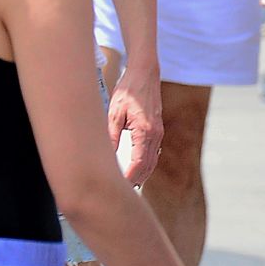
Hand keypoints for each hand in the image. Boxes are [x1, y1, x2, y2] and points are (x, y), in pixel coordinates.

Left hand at [107, 67, 162, 184]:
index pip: (139, 163)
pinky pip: (153, 152)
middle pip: (148, 165)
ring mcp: (158, 132)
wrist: (144, 74)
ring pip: (152, 160)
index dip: (130, 177)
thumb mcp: (114, 112)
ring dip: (142, 173)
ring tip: (128, 184)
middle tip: (122, 191)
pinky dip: (146, 163)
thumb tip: (106, 155)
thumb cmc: (128, 91)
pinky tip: (136, 167)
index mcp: (145, 131)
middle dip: (136, 179)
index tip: (119, 185)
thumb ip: (111, 136)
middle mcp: (155, 134)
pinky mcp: (157, 129)